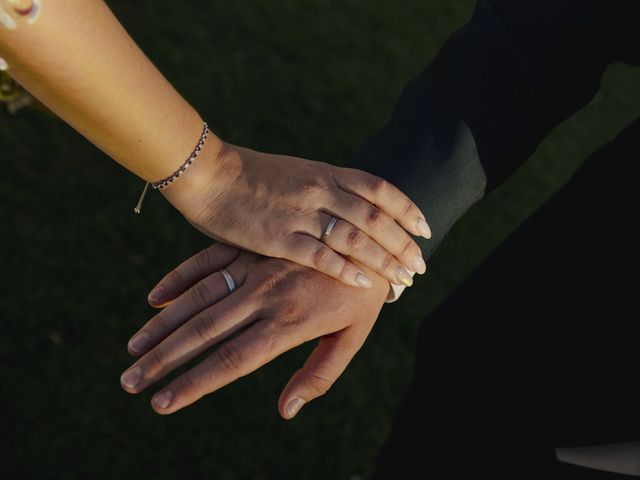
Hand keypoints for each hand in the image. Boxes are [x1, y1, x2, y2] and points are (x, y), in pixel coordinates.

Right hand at [120, 243, 389, 417]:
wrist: (373, 237)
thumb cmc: (363, 296)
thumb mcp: (352, 338)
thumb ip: (319, 375)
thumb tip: (285, 412)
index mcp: (289, 322)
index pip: (231, 361)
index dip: (194, 384)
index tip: (162, 403)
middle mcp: (265, 294)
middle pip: (204, 332)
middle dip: (163, 359)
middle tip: (129, 382)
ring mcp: (255, 266)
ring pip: (198, 298)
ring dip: (162, 325)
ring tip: (133, 350)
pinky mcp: (251, 245)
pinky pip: (207, 261)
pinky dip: (179, 279)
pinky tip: (154, 299)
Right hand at [160, 141, 429, 289]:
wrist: (206, 173)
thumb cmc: (247, 176)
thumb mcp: (294, 172)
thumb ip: (322, 188)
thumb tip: (348, 204)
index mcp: (325, 173)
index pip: (379, 189)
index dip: (406, 209)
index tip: (424, 228)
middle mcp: (320, 191)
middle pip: (375, 217)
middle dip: (403, 242)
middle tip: (420, 265)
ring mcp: (301, 213)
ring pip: (356, 237)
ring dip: (384, 259)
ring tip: (404, 278)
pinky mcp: (279, 237)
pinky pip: (321, 255)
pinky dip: (347, 269)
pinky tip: (365, 282)